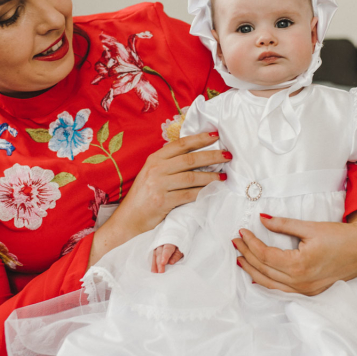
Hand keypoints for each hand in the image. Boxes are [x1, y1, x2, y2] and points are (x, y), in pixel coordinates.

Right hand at [89, 132, 227, 266]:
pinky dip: (202, 192)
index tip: (216, 135)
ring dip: (211, 176)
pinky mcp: (163, 201)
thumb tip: (197, 155)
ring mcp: (159, 185)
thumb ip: (169, 163)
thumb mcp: (152, 174)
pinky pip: (189, 194)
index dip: (199, 138)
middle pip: (190, 159)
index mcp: (154, 159)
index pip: (180, 144)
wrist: (128, 220)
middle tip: (228, 155)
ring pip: (192, 177)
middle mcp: (156, 169)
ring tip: (223, 176)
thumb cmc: (143, 196)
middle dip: (212, 156)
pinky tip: (212, 190)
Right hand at [151, 244, 183, 272]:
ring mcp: (158, 246)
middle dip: (159, 263)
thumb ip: (177, 255)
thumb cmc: (181, 244)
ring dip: (155, 264)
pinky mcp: (156, 250)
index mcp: (171, 242)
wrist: (178, 239)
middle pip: (160, 253)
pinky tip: (153, 270)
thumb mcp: (183, 249)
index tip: (163, 263)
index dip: (165, 256)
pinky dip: (153, 263)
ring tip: (155, 272)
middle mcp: (162, 243)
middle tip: (160, 272)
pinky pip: (154, 257)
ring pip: (155, 255)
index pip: (167, 249)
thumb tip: (171, 262)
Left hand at [232, 210, 356, 295]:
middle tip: (236, 241)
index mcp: (300, 265)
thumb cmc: (340, 236)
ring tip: (240, 258)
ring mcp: (305, 290)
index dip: (251, 243)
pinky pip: (281, 290)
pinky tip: (258, 274)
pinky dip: (267, 282)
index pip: (266, 255)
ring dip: (253, 271)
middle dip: (247, 255)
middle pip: (264, 270)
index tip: (242, 231)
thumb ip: (284, 224)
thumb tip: (262, 218)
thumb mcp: (310, 227)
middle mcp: (300, 282)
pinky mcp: (310, 292)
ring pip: (270, 284)